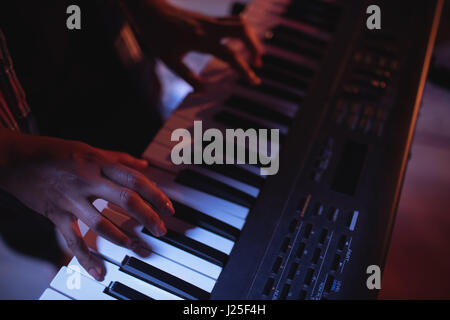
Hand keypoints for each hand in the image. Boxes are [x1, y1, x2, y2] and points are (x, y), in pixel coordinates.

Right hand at [0, 129, 173, 280]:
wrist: (15, 159)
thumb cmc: (53, 151)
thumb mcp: (89, 148)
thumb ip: (118, 158)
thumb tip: (143, 164)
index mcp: (98, 162)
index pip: (135, 179)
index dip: (155, 194)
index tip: (168, 208)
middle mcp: (87, 180)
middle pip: (125, 200)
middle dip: (147, 217)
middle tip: (161, 230)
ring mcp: (71, 199)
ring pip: (102, 222)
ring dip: (123, 238)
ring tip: (139, 248)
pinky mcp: (56, 215)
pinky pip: (73, 240)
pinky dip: (86, 258)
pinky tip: (99, 271)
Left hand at [123, 0, 262, 89]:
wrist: (150, 11)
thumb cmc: (157, 36)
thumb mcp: (169, 61)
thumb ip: (188, 76)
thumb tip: (204, 91)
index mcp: (200, 40)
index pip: (229, 55)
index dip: (244, 69)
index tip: (253, 80)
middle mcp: (209, 27)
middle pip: (242, 31)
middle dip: (255, 47)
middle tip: (258, 64)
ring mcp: (210, 20)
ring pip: (241, 23)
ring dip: (252, 38)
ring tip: (254, 55)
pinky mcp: (210, 18)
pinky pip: (233, 22)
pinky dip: (243, 33)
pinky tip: (242, 45)